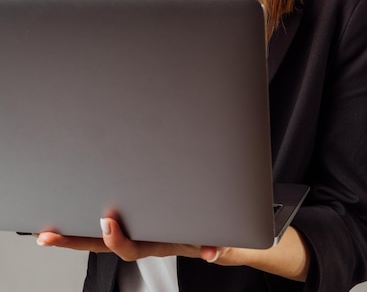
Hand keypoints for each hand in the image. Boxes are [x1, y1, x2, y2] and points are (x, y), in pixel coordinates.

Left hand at [36, 217, 222, 262]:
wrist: (211, 242)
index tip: (106, 222)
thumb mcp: (216, 243)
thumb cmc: (210, 239)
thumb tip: (210, 251)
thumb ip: (214, 247)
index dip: (115, 239)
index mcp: (157, 244)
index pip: (131, 249)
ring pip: (98, 236)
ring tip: (48, 228)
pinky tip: (67, 217)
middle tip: (48, 237)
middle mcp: (140, 240)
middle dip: (73, 241)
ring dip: (73, 232)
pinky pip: (106, 224)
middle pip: (101, 244)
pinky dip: (84, 223)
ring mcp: (135, 231)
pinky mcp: (133, 218)